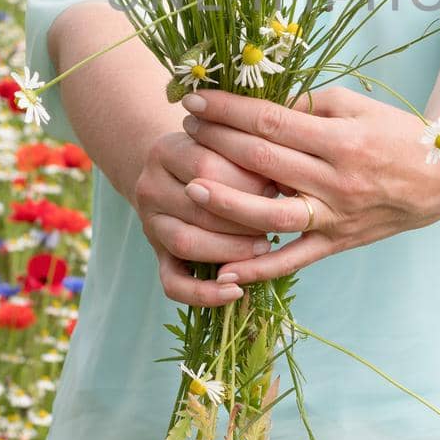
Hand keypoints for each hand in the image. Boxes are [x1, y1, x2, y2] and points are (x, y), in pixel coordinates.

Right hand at [134, 129, 280, 307]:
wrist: (175, 171)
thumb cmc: (215, 155)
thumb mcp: (225, 145)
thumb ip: (249, 157)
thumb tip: (289, 184)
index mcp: (165, 150)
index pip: (206, 166)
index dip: (246, 180)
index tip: (277, 185)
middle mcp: (150, 187)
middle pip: (198, 207)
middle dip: (244, 217)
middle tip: (277, 221)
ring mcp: (150, 225)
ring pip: (186, 243)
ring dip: (230, 249)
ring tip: (264, 247)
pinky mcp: (157, 256)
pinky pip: (173, 284)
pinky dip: (204, 294)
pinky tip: (235, 291)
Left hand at [176, 85, 439, 285]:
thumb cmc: (395, 133)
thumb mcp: (356, 107)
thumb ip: (308, 106)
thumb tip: (257, 107)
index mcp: (341, 139)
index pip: (271, 122)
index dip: (229, 110)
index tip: (196, 99)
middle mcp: (336, 180)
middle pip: (263, 161)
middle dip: (217, 142)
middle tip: (184, 128)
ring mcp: (336, 216)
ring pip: (271, 214)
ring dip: (227, 202)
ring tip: (191, 188)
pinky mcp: (337, 242)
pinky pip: (293, 259)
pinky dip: (259, 267)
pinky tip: (225, 270)